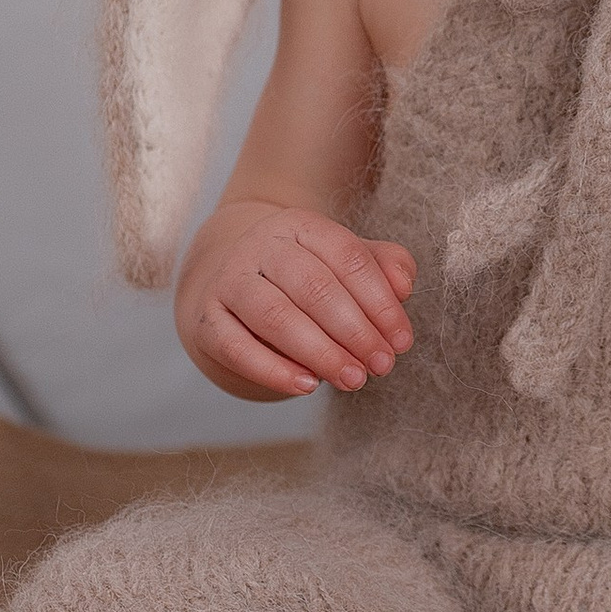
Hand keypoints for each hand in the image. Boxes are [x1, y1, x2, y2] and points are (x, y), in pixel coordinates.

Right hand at [177, 201, 416, 400]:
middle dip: (355, 332)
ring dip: (320, 353)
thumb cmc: (306, 276)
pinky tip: (307, 386)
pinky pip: (236, 347)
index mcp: (301, 225)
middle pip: (314, 287)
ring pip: (275, 317)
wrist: (234, 283)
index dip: (381, 303)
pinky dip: (272, 370)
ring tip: (353, 380)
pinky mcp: (206, 319)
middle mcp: (261, 246)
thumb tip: (404, 285)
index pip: (348, 257)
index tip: (402, 341)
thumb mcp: (347, 262)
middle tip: (382, 366)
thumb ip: (384, 267)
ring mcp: (229, 281)